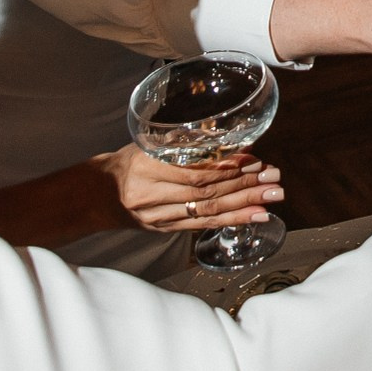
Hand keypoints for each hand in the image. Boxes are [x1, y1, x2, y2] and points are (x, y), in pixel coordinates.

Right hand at [97, 144, 282, 231]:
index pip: (193, 172)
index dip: (226, 168)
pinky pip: (204, 225)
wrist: (98, 194)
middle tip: (274, 178)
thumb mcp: (150, 145)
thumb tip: (233, 141)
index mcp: (145, 167)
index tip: (254, 160)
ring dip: (246, 204)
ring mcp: (160, 216)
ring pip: (209, 211)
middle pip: (206, 193)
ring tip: (274, 196)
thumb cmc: (128, 163)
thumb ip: (185, 145)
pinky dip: (234, 220)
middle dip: (245, 185)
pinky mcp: (167, 229)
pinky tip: (257, 216)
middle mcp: (152, 195)